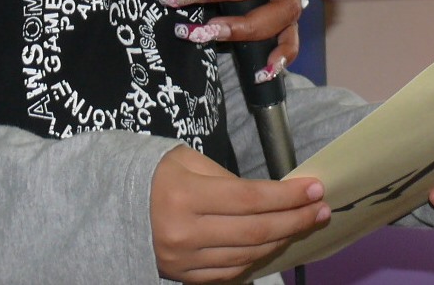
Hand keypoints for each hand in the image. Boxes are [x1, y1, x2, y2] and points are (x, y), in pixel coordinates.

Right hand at [151, 144, 327, 281]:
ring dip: (281, 240)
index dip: (287, 196)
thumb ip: (227, 179)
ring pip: (247, 255)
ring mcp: (184, 261)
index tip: (315, 189)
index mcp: (186, 196)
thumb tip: (269, 196)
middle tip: (321, 209)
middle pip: (255, 231)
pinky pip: (230, 272)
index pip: (250, 199)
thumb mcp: (187, 161)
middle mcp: (185, 233)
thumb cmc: (155, 174)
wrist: (112, 207)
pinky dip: (256, 258)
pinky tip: (272, 243)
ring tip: (303, 224)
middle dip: (295, 220)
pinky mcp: (183, 277)